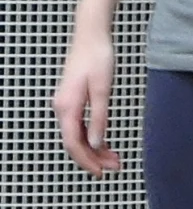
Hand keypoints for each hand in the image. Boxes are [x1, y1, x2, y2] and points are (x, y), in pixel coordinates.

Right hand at [54, 32, 119, 175]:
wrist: (91, 36)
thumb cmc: (97, 58)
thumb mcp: (102, 90)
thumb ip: (99, 118)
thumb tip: (96, 143)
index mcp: (67, 108)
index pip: (74, 143)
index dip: (87, 161)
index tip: (101, 172)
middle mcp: (62, 108)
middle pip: (75, 142)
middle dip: (93, 157)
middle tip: (114, 167)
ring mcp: (65, 105)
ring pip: (77, 135)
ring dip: (94, 148)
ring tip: (114, 158)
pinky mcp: (72, 100)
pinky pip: (79, 125)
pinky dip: (91, 136)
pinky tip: (103, 142)